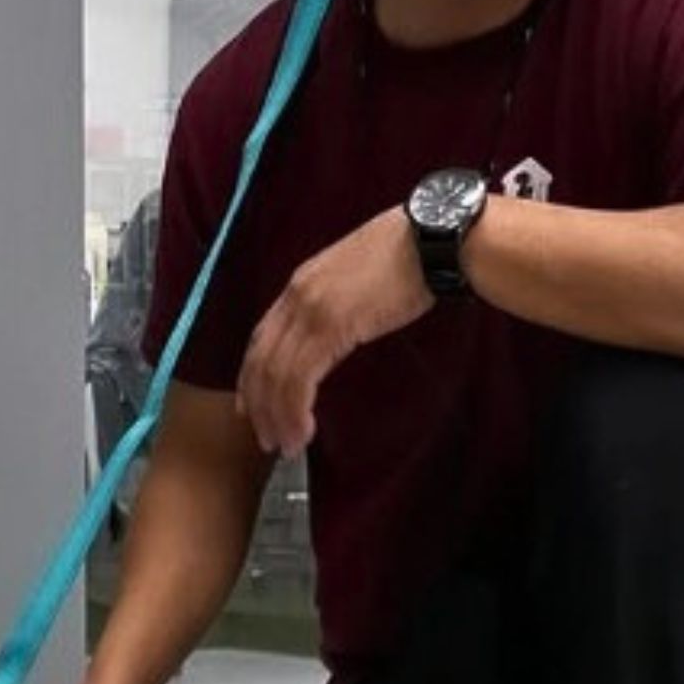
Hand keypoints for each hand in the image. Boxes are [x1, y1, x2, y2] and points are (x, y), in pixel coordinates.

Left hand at [237, 207, 433, 458]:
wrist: (433, 238)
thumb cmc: (408, 257)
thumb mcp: (355, 279)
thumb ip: (333, 305)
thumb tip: (332, 334)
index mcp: (300, 283)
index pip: (261, 338)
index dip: (251, 377)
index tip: (250, 408)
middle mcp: (296, 296)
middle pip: (260, 361)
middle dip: (259, 406)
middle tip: (267, 439)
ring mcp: (310, 310)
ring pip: (277, 375)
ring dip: (278, 417)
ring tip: (287, 445)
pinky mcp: (330, 326)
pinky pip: (299, 377)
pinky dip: (296, 409)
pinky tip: (304, 430)